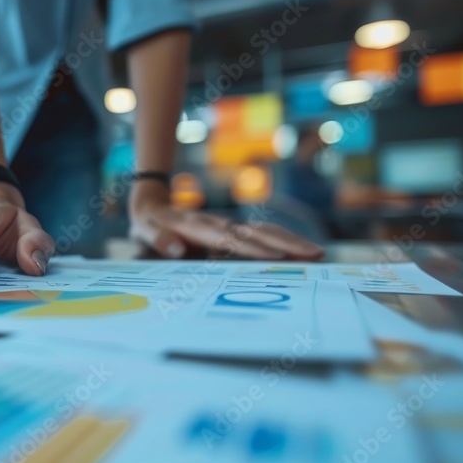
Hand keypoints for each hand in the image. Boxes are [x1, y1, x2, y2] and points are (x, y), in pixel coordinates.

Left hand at [129, 182, 323, 260]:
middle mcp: (218, 224)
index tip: (276, 258)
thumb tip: (176, 249)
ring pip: (264, 232)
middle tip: (315, 255)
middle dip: (286, 243)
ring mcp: (228, 226)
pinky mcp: (233, 231)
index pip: (229, 240)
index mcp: (197, 227)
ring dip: (291, 242)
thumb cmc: (148, 223)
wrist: (152, 204)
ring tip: (318, 253)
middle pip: (256, 233)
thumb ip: (159, 239)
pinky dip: (283, 242)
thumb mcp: (145, 229)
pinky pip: (261, 236)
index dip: (252, 249)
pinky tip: (303, 252)